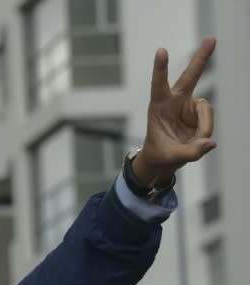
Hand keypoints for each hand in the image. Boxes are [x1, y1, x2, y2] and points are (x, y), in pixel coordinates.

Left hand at [134, 37, 215, 185]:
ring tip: (191, 142)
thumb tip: (210, 142)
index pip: (158, 84)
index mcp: (158, 106)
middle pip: (190, 76)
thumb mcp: (169, 157)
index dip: (161, 68)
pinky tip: (195, 139)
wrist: (163, 159)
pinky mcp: (199, 113)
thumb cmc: (159, 154)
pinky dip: (205, 132)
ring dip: (202, 128)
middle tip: (211, 39)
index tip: (161, 51)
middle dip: (201, 58)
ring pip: (205, 111)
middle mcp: (174, 101)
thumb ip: (189, 152)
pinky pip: (209, 121)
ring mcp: (189, 106)